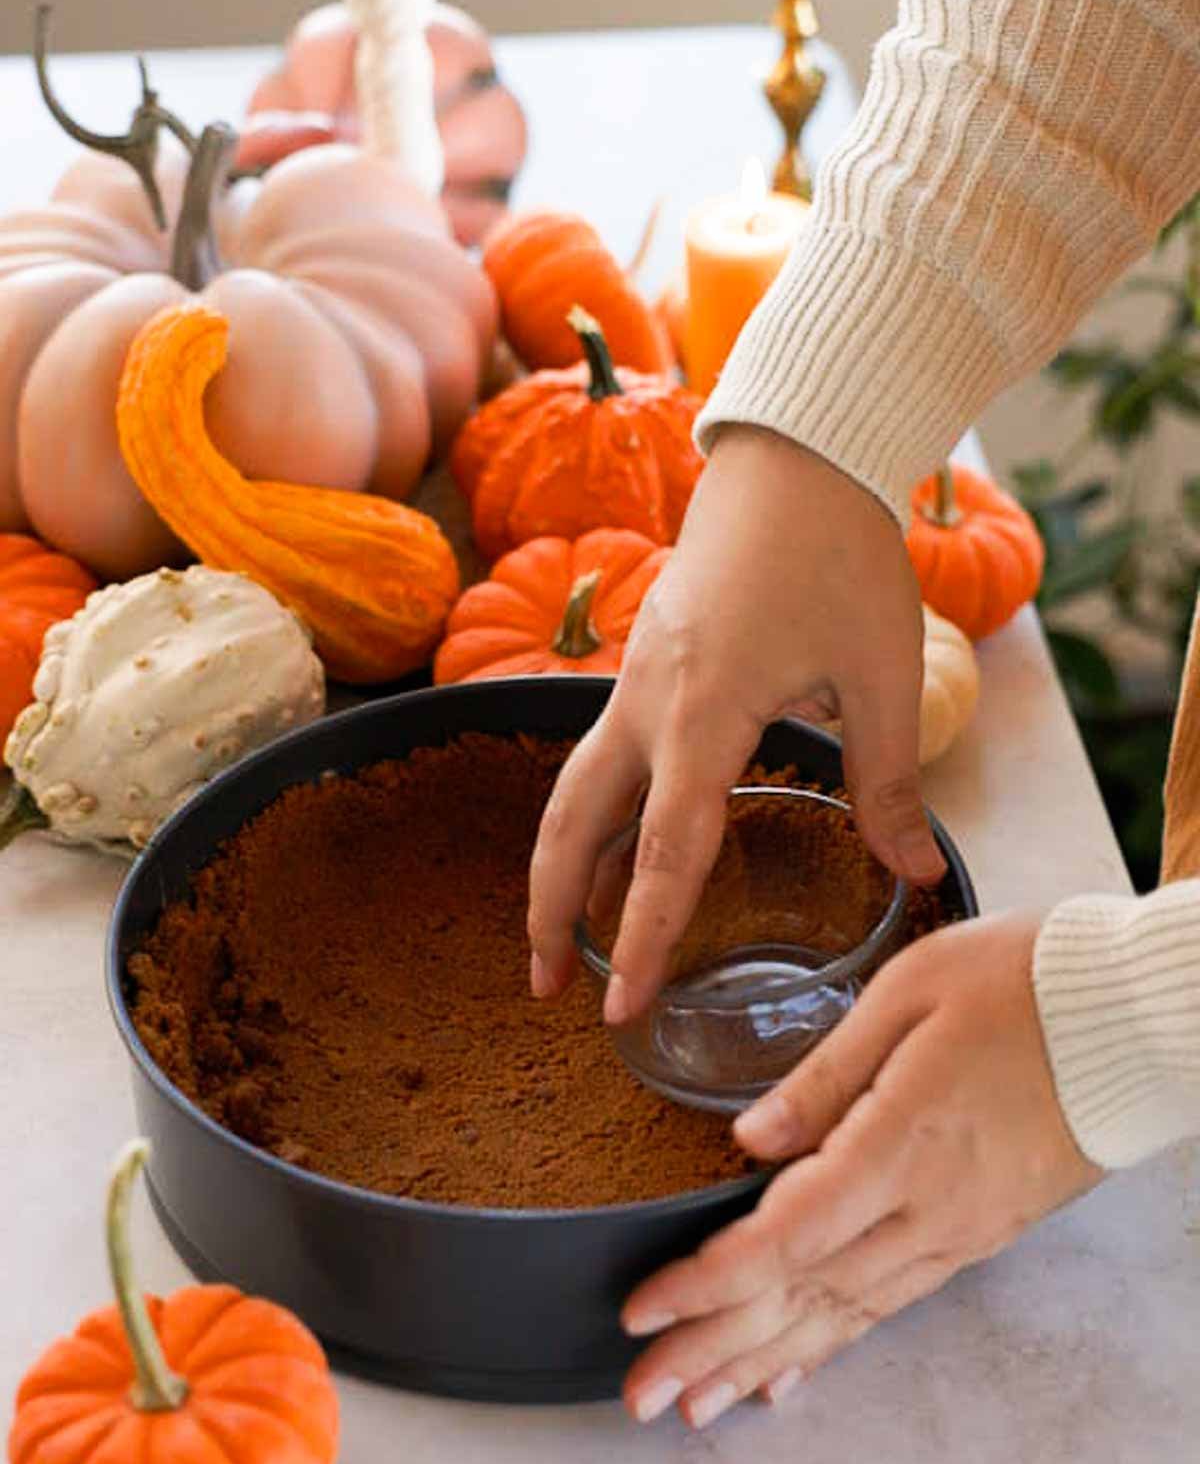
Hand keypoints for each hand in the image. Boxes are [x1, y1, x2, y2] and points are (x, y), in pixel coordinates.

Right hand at [528, 425, 945, 1021]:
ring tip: (561, 938)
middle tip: (548, 992)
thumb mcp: (880, 672)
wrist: (795, 455)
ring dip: (557, 866)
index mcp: (704, 711)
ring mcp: (634, 679)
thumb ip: (889, 780)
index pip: (662, 853)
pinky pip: (598, 756)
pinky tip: (610, 852)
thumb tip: (910, 874)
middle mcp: (647, 701)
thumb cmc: (841, 553)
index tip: (620, 1008)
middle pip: (572, 824)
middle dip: (549, 912)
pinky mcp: (644, 664)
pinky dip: (588, 817)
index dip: (640, 938)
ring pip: (571, 790)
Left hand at [620, 913, 1103, 1428]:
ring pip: (844, 1315)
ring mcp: (959, 1231)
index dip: (706, 1283)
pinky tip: (793, 1373)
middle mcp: (929, 1209)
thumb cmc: (1025, 983)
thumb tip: (748, 1139)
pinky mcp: (980, 1232)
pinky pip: (892, 1303)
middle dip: (714, 1350)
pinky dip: (834, 1342)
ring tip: (699, 1404)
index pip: (785, 1239)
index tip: (643, 1311)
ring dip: (765, 1363)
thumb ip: (823, 1074)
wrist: (1138, 1018)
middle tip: (641, 1397)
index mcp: (901, 1145)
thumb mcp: (910, 994)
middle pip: (803, 1297)